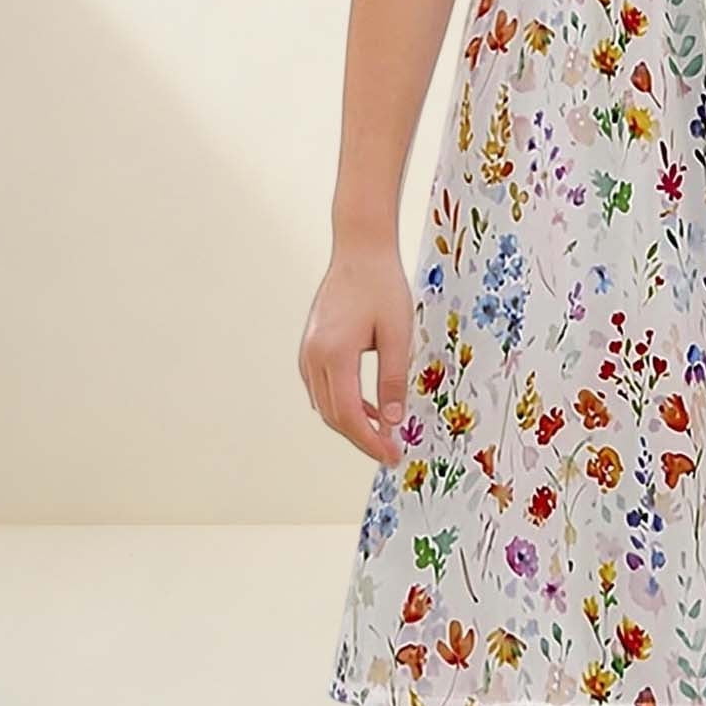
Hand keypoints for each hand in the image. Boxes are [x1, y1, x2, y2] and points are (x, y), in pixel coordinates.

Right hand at [297, 239, 412, 465]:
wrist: (360, 250)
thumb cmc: (382, 285)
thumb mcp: (398, 333)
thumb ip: (394, 379)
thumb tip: (392, 420)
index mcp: (334, 354)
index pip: (348, 415)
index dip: (369, 441)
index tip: (391, 455)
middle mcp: (313, 357)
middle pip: (332, 415)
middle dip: (361, 438)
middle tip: (390, 450)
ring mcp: (307, 352)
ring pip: (324, 404)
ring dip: (351, 422)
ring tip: (381, 432)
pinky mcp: (310, 347)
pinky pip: (322, 388)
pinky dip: (342, 403)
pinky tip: (366, 405)